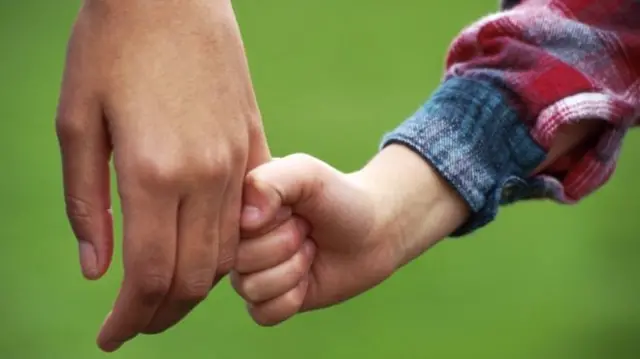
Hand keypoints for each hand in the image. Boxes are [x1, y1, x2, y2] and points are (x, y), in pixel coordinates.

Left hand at [55, 0, 269, 350]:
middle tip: (134, 324)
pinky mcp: (253, 144)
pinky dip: (224, 247)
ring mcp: (236, 161)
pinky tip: (198, 248)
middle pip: (196, 276)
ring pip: (227, 252)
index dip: (130, 319)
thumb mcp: (76, 121)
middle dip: (162, 314)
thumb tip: (98, 270)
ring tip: (162, 294)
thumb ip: (86, 203)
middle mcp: (205, 176)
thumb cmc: (112, 46)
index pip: (151, 275)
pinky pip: (247, 216)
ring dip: (194, 286)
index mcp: (153, 172)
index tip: (111, 338)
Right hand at [230, 145, 468, 325]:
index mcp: (236, 205)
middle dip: (285, 246)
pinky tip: (307, 280)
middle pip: (240, 261)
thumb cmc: (337, 197)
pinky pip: (263, 313)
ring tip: (309, 250)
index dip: (269, 222)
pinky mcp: (267, 300)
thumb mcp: (307, 173)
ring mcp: (249, 271)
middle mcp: (236, 239)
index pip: (229, 227)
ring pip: (251, 289)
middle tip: (306, 230)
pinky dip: (292, 299)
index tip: (292, 208)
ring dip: (292, 271)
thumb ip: (270, 182)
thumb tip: (244, 222)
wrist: (373, 231)